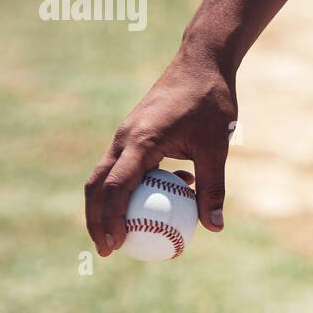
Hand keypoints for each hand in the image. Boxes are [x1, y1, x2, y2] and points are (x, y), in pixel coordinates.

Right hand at [85, 48, 236, 256]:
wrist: (201, 62)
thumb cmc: (211, 102)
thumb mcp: (217, 147)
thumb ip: (214, 187)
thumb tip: (214, 227)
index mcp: (142, 141)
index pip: (115, 187)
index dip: (110, 219)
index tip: (116, 244)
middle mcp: (125, 138)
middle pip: (96, 185)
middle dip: (96, 219)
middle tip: (108, 249)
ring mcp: (125, 134)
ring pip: (105, 175)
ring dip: (110, 205)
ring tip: (124, 234)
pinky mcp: (132, 132)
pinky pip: (124, 165)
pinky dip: (131, 186)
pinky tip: (164, 197)